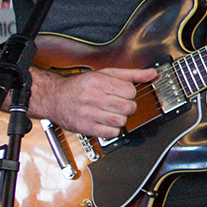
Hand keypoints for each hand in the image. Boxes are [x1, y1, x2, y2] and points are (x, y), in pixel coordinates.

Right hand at [28, 66, 156, 138]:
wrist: (54, 97)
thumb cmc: (80, 86)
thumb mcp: (104, 74)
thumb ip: (130, 74)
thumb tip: (152, 73)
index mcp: (98, 81)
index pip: (130, 91)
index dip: (129, 93)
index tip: (122, 93)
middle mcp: (93, 97)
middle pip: (128, 107)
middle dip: (127, 106)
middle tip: (119, 104)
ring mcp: (89, 113)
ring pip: (121, 121)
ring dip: (120, 118)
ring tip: (111, 112)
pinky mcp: (86, 127)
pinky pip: (111, 133)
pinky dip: (112, 130)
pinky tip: (105, 122)